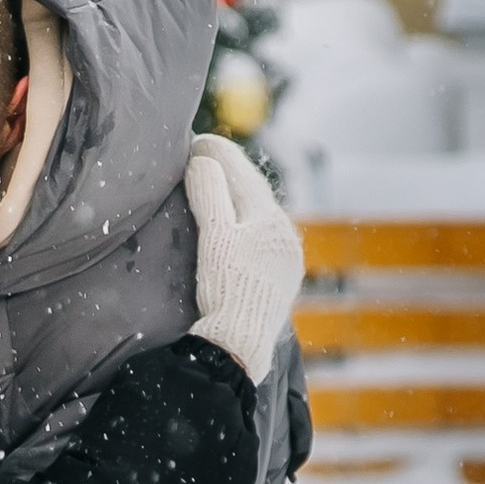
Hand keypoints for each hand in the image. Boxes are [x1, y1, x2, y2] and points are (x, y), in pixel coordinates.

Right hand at [183, 133, 304, 380]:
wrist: (241, 344)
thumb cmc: (227, 288)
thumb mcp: (214, 236)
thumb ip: (209, 194)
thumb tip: (203, 158)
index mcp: (270, 219)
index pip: (242, 175)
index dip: (219, 155)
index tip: (198, 140)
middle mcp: (285, 235)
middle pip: (254, 195)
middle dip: (230, 174)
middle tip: (204, 156)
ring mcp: (287, 259)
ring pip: (260, 219)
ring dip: (239, 200)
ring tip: (216, 188)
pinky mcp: (282, 280)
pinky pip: (263, 242)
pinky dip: (246, 227)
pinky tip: (237, 229)